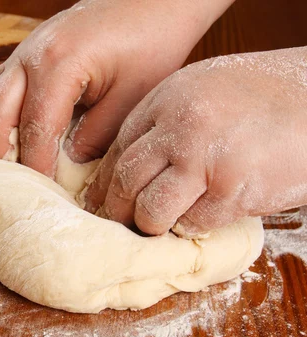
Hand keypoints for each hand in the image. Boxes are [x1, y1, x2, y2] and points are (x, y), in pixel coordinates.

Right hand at [0, 0, 232, 176]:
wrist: (153, 1)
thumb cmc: (150, 43)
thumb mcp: (131, 98)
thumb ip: (97, 136)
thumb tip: (70, 165)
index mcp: (58, 65)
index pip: (35, 129)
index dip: (37, 166)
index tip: (44, 194)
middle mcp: (31, 55)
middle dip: (0, 152)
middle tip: (15, 183)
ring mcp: (25, 49)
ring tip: (11, 162)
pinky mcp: (29, 49)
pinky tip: (14, 130)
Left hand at [84, 47, 306, 235]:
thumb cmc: (259, 95)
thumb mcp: (199, 89)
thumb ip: (163, 122)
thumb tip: (128, 165)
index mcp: (167, 101)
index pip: (118, 149)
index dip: (103, 182)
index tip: (97, 201)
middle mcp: (181, 129)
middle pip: (126, 180)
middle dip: (116, 209)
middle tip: (116, 223)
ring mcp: (206, 161)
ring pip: (152, 211)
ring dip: (150, 224)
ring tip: (156, 225)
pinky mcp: (234, 192)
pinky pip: (194, 224)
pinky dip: (190, 226)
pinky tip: (197, 217)